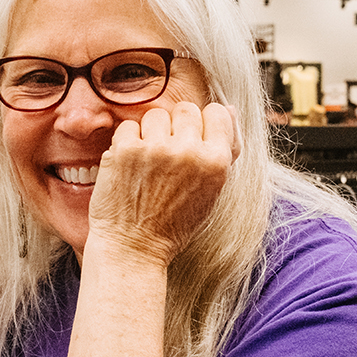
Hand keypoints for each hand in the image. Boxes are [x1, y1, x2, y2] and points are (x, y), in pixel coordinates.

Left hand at [86, 101, 237, 265]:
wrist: (133, 247)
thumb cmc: (174, 222)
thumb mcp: (212, 191)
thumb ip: (226, 149)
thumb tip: (231, 109)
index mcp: (215, 162)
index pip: (217, 112)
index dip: (205, 125)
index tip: (194, 143)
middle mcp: (187, 152)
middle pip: (186, 109)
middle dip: (177, 127)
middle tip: (168, 155)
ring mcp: (155, 149)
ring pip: (156, 114)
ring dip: (151, 132)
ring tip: (148, 161)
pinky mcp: (125, 150)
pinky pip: (129, 125)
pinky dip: (127, 141)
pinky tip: (130, 165)